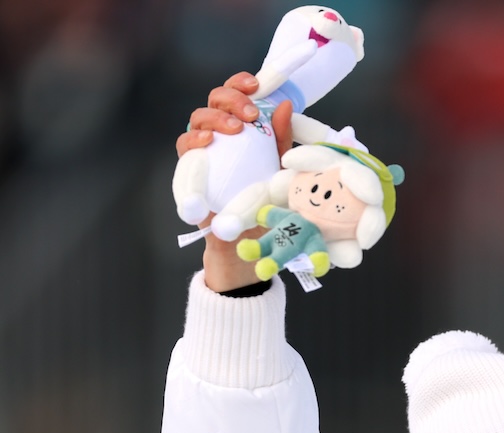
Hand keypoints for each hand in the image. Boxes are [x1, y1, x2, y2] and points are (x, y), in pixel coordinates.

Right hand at [176, 73, 294, 292]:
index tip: (256, 84)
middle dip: (230, 100)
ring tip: (235, 129)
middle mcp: (219, 137)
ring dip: (215, 119)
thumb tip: (286, 106)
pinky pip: (184, 149)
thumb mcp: (280, 171)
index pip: (236, 97)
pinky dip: (193, 141)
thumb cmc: (266, 204)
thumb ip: (281, 140)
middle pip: (214, 102)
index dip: (241, 84)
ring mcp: (203, 154)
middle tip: (250, 114)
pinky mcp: (191, 173)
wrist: (250, 244)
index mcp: (241, 131)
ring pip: (197, 120)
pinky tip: (207, 143)